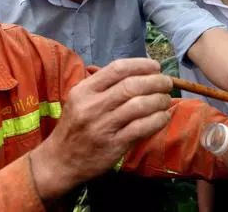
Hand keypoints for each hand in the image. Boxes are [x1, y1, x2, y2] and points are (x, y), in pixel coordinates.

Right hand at [29, 58, 172, 201]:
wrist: (60, 161)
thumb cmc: (74, 127)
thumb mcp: (79, 99)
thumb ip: (102, 85)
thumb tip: (138, 72)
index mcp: (84, 90)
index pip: (117, 69)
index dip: (141, 65)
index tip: (155, 67)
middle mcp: (92, 106)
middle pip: (132, 86)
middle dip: (156, 82)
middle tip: (167, 83)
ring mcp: (102, 126)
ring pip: (139, 106)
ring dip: (159, 100)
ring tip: (166, 100)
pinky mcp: (113, 146)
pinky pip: (141, 128)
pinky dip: (158, 120)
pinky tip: (163, 117)